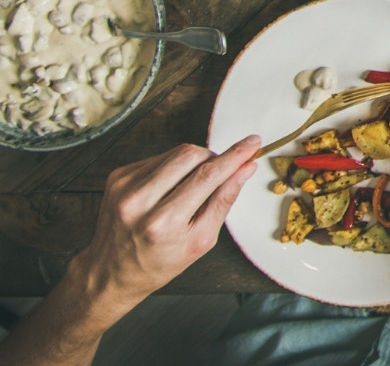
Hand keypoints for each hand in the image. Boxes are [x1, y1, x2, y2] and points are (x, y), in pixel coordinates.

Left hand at [76, 137, 260, 314]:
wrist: (109, 272)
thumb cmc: (157, 263)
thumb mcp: (200, 242)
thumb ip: (224, 201)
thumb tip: (245, 169)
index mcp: (163, 223)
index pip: (208, 176)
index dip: (234, 156)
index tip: (253, 143)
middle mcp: (138, 201)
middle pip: (190, 155)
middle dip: (213, 158)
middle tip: (219, 173)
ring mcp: (123, 187)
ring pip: (175, 153)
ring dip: (193, 162)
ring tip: (189, 188)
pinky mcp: (116, 177)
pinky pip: (158, 158)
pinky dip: (172, 167)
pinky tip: (169, 189)